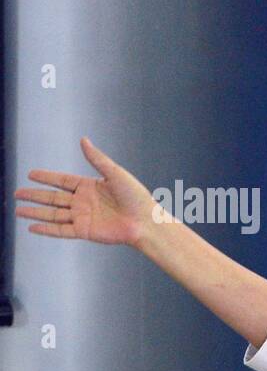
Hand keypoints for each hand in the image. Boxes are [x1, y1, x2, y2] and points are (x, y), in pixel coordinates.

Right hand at [14, 137, 165, 247]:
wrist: (146, 221)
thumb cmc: (136, 196)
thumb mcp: (115, 173)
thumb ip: (96, 159)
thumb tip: (83, 139)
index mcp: (90, 187)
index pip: (62, 181)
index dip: (46, 178)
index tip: (30, 174)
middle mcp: (84, 202)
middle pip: (53, 198)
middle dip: (35, 195)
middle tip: (17, 193)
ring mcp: (83, 217)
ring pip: (53, 214)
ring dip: (35, 212)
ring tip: (18, 209)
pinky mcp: (84, 231)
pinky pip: (61, 230)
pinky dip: (46, 229)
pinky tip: (32, 227)